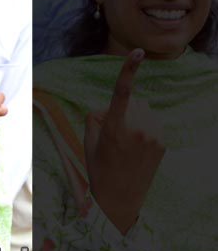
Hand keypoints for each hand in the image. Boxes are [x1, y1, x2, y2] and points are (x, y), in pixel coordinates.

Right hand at [84, 49, 164, 233]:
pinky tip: (135, 146)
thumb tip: (108, 108)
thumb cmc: (98, 168)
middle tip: (111, 133)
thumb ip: (96, 118)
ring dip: (133, 116)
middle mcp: (138, 128)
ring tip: (125, 141)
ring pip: (142, 109)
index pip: (122, 93)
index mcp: (115, 127)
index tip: (138, 52)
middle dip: (120, 108)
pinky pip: (151, 121)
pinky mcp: (162, 141)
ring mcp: (153, 135)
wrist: (120, 197)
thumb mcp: (88, 141)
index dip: (129, 70)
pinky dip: (142, 126)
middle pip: (131, 100)